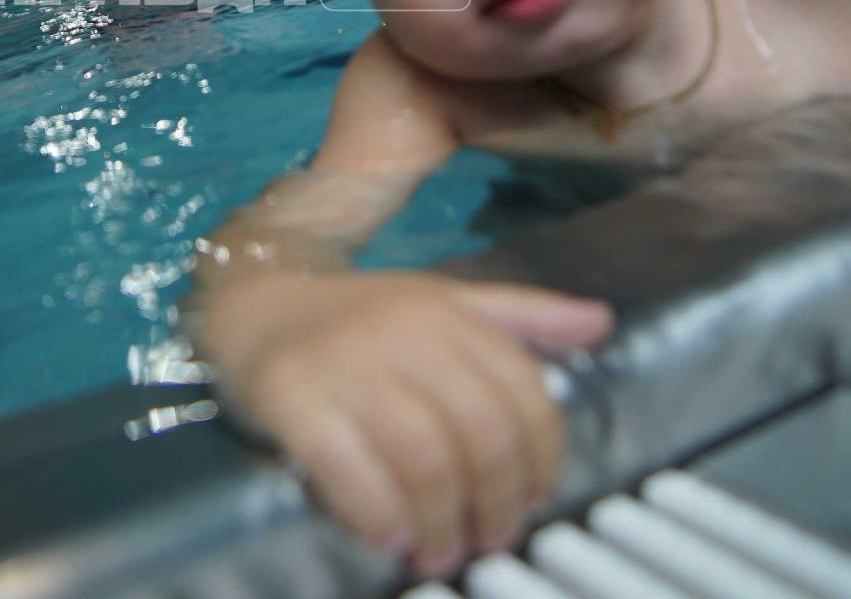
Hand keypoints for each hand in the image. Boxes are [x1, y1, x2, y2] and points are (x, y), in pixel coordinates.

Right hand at [194, 271, 610, 577]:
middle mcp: (401, 332)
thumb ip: (521, 315)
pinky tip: (390, 536)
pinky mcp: (293, 398)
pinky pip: (349, 470)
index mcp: (446, 311)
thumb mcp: (441, 301)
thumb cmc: (355, 316)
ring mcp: (345, 364)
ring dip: (442, 520)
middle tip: (490, 539)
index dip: (541, 457)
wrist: (250, 302)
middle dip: (496, 500)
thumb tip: (599, 322)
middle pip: (480, 431)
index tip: (532, 500)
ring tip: (442, 549)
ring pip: (423, 458)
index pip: (522, 390)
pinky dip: (378, 515)